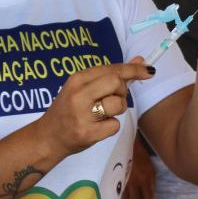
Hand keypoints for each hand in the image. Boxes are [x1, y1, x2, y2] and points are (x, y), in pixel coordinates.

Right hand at [37, 60, 154, 156]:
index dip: (133, 69)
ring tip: (103, 114)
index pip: (111, 69)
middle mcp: (79, 94)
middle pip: (117, 83)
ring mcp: (82, 114)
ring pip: (118, 104)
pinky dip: (111, 127)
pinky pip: (115, 125)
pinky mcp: (88, 133)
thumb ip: (110, 74)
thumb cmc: (68, 110)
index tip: (149, 70)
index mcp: (77, 79)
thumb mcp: (83, 87)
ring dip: (117, 109)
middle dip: (122, 91)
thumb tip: (140, 60)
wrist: (48, 137)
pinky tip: (97, 127)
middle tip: (113, 99)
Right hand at [123, 136, 155, 198]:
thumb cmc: (141, 154)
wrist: (128, 143)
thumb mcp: (150, 168)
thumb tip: (151, 193)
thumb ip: (151, 181)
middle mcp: (136, 182)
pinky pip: (119, 192)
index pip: (149, 198)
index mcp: (146, 179)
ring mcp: (125, 181)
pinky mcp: (117, 179)